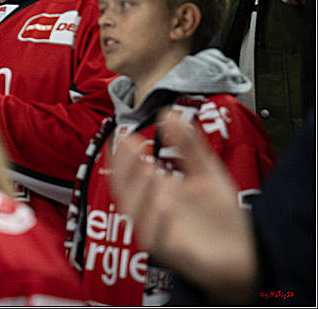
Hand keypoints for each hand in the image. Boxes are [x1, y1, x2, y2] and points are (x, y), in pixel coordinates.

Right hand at [109, 109, 257, 303]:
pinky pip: (157, 241)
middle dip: (126, 170)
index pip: (129, 172)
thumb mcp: (205, 172)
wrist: (246, 255)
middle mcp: (153, 212)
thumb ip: (187, 145)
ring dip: (140, 193)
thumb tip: (168, 113)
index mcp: (156, 192)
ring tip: (149, 170)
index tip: (125, 134)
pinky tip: (164, 206)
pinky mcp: (174, 254)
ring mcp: (161, 233)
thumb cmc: (219, 219)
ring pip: (137, 215)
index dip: (123, 154)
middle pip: (126, 191)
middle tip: (133, 148)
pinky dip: (157, 225)